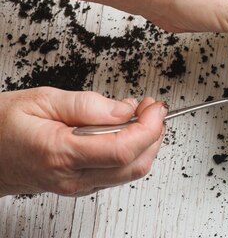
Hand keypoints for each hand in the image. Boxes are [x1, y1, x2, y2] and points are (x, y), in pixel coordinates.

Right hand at [0, 88, 165, 196]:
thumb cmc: (2, 125)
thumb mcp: (42, 100)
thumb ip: (87, 105)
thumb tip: (123, 109)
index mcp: (61, 154)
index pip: (122, 150)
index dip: (149, 127)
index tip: (155, 107)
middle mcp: (72, 177)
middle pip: (135, 165)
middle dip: (154, 134)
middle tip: (151, 108)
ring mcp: (77, 186)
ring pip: (130, 172)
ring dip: (146, 143)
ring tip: (139, 115)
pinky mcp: (81, 186)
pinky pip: (118, 173)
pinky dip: (132, 151)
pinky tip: (125, 130)